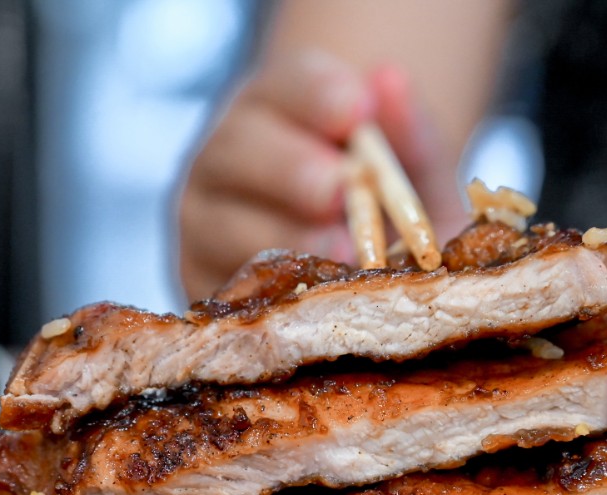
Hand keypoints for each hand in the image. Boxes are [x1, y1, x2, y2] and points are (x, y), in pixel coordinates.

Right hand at [176, 50, 466, 301]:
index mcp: (271, 108)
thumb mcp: (409, 176)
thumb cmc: (380, 213)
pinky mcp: (198, 281)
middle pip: (238, 149)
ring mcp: (202, 221)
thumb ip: (407, 133)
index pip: (283, 86)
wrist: (351, 277)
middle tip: (340, 189)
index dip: (316, 95)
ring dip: (284, 238)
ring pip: (223, 225)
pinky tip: (312, 301)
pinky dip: (266, 295)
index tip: (359, 109)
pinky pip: (223, 289)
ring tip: (342, 253)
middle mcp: (224, 158)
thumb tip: (390, 81)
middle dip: (292, 169)